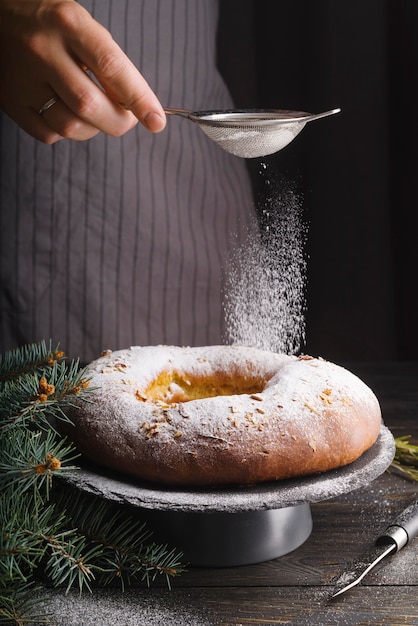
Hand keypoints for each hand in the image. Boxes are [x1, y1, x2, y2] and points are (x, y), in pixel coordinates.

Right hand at [0, 0, 165, 142]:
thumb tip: (136, 108)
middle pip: (89, 105)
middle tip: (126, 119)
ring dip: (94, 129)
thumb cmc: (53, 25)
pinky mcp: (9, 100)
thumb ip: (110, 65)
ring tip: (95, 113)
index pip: (111, 66)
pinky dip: (66, 133)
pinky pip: (49, 134)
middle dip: (118, 122)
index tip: (157, 121)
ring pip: (70, 126)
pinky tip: (66, 113)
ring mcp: (22, 78)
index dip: (139, 99)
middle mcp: (43, 50)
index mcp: (69, 23)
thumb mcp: (84, 28)